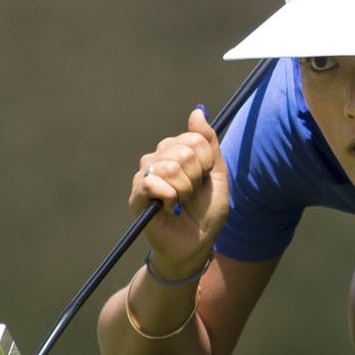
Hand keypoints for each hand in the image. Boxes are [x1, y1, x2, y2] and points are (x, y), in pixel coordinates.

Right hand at [129, 107, 229, 278]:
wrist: (196, 244)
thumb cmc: (206, 212)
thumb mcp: (217, 175)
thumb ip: (209, 143)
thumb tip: (198, 110)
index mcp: (177, 150)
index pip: (196, 138)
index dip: (208, 162)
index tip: (205, 179)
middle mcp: (157, 157)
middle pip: (185, 151)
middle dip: (197, 178)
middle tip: (192, 194)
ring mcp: (144, 175)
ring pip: (170, 167)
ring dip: (184, 191)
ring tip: (181, 202)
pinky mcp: (136, 195)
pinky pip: (152, 183)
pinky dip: (170, 198)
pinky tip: (170, 208)